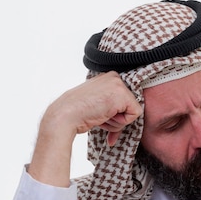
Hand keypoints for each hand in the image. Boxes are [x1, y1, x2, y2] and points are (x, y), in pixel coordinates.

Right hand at [28, 72, 142, 186]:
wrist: (65, 116)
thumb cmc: (77, 113)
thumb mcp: (96, 102)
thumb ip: (110, 104)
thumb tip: (123, 115)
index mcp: (108, 77)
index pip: (124, 100)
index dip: (115, 114)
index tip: (102, 117)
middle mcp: (114, 77)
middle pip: (129, 105)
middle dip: (117, 118)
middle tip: (100, 117)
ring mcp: (118, 84)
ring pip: (132, 111)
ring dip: (117, 121)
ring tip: (99, 116)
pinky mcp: (122, 94)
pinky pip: (135, 114)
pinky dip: (122, 122)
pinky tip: (105, 116)